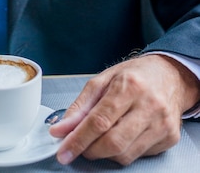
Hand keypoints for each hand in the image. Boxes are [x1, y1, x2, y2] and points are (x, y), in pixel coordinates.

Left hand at [50, 54, 199, 165]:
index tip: (64, 151)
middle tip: (80, 146)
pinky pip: (139, 155)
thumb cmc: (135, 75)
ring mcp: (162, 123)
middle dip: (90, 150)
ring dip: (105, 152)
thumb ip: (81, 106)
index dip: (78, 139)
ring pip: (125, 154)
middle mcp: (149, 105)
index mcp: (130, 86)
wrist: (170, 75)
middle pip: (113, 142)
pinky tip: (123, 135)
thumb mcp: (103, 80)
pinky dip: (124, 151)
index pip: (99, 121)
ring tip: (101, 137)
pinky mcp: (170, 137)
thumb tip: (62, 128)